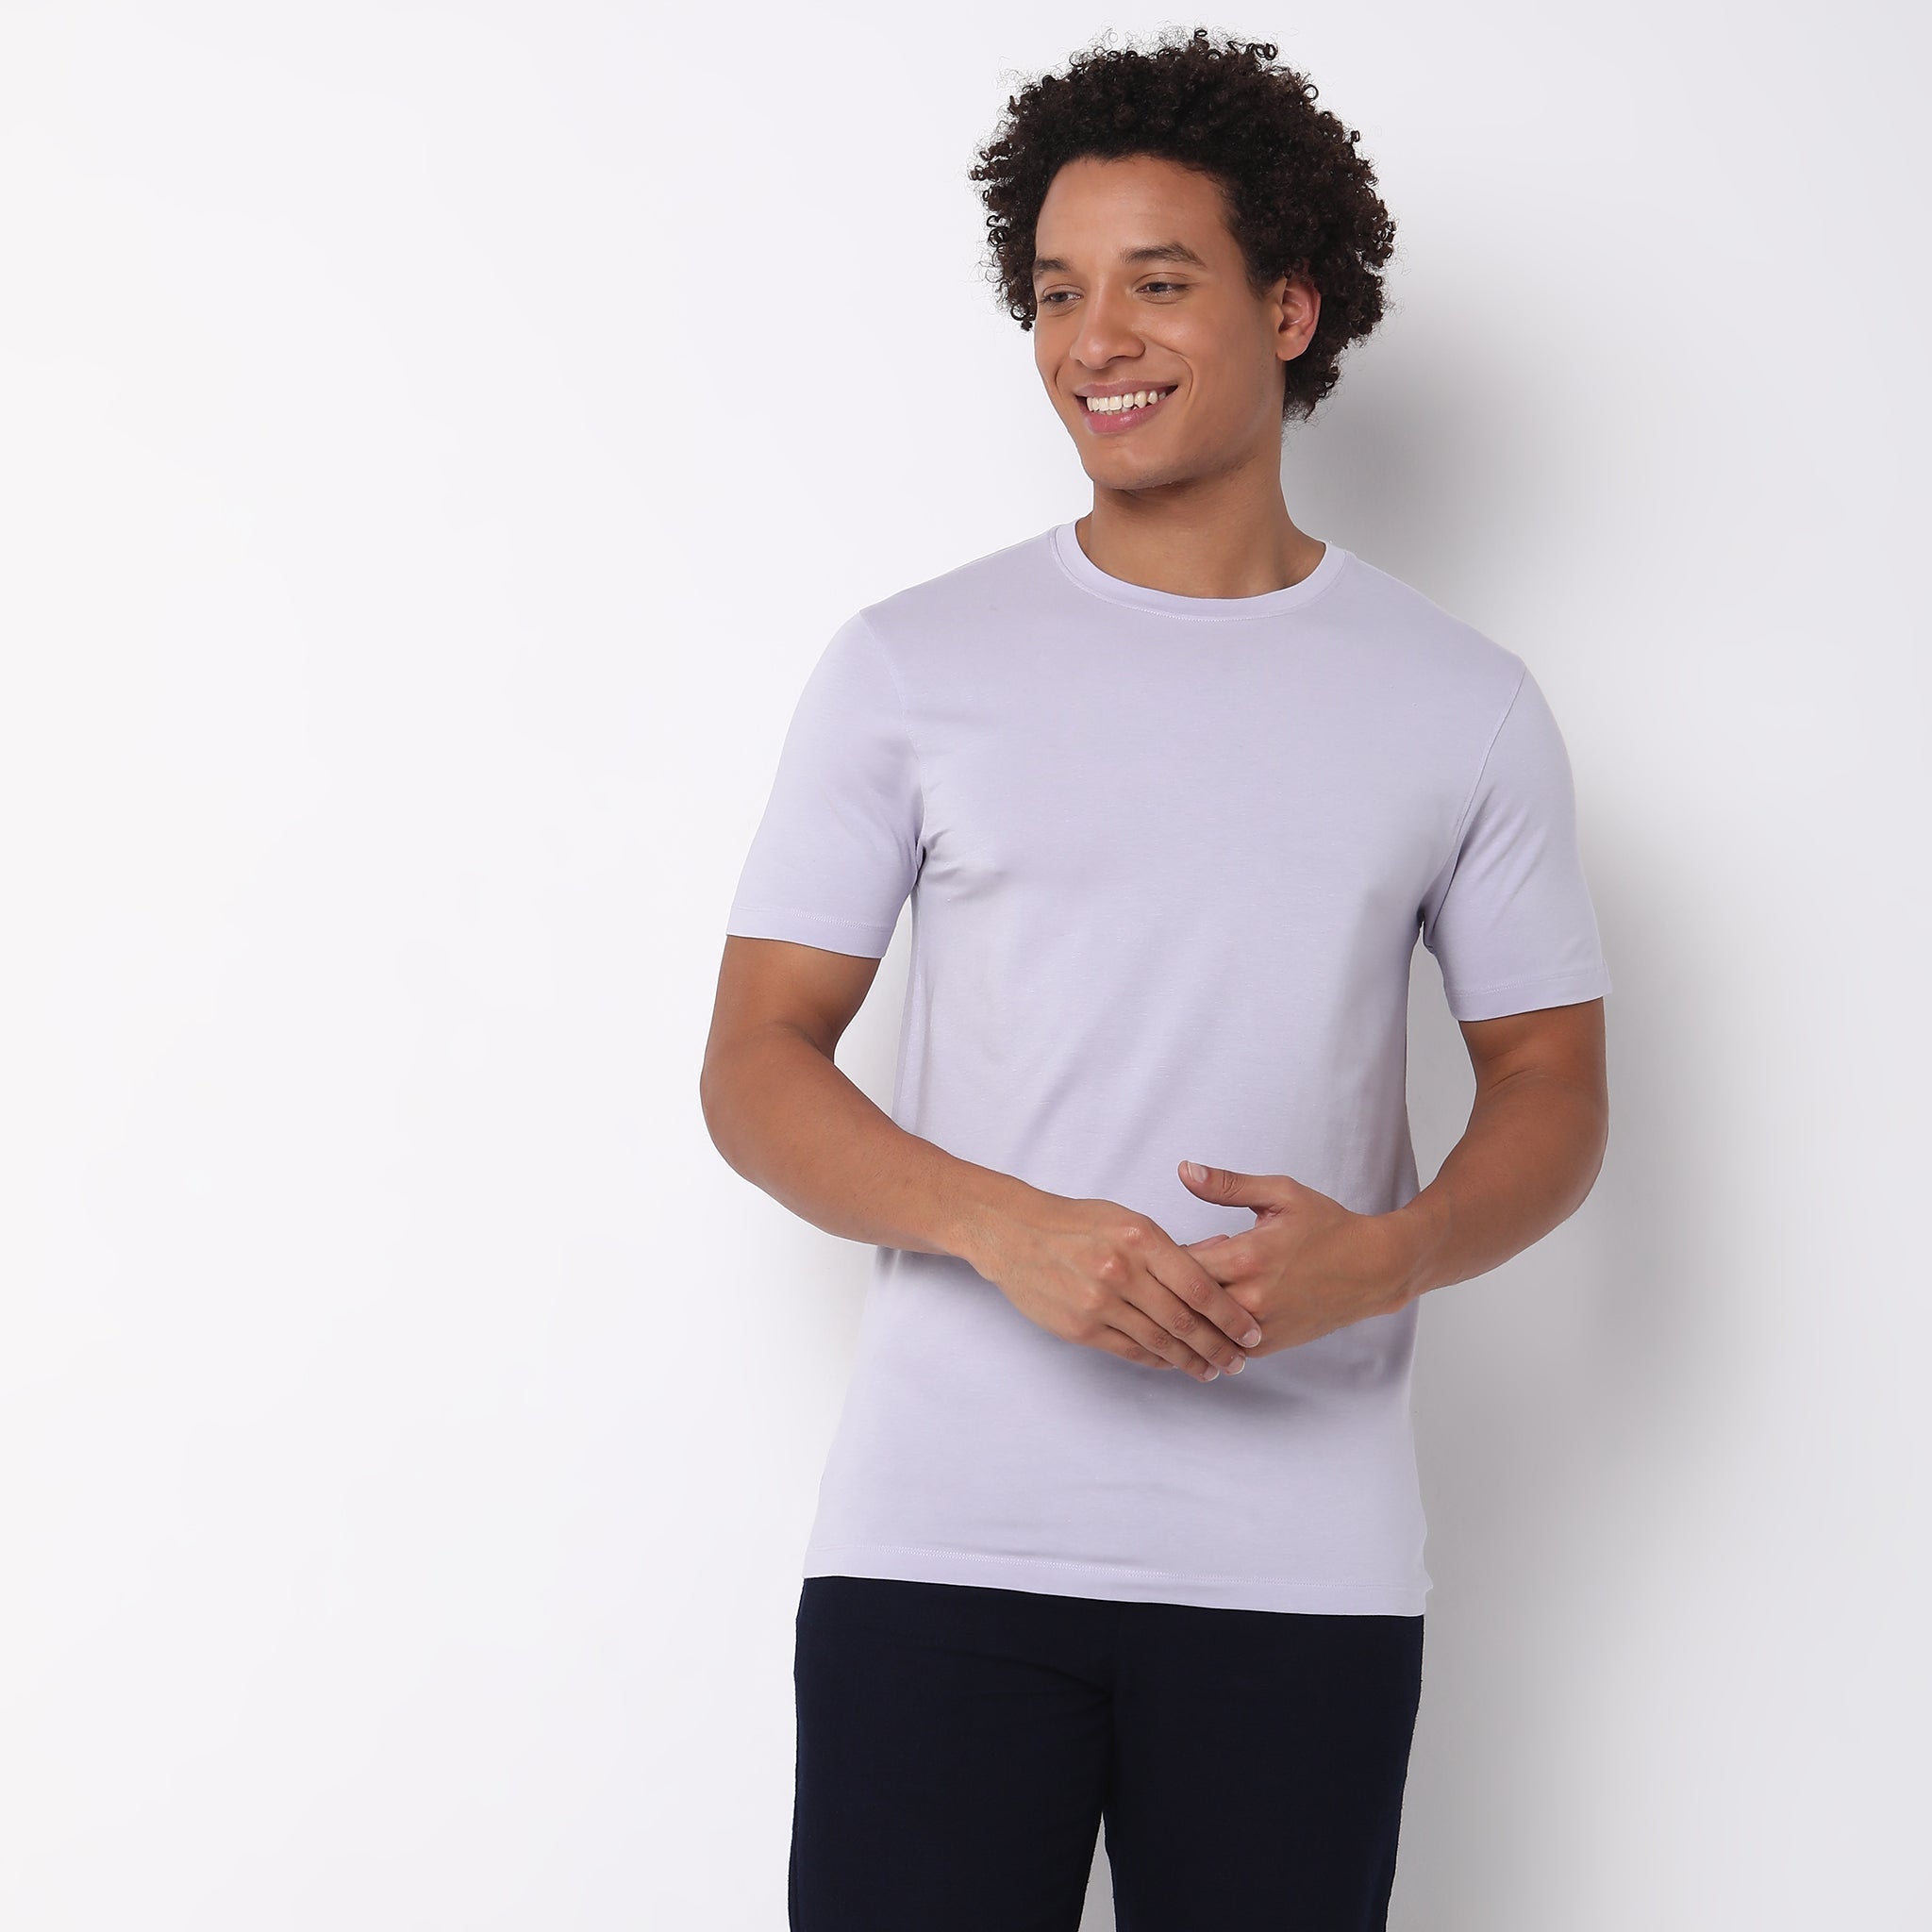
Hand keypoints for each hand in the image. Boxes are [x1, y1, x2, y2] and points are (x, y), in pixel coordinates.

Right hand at [965, 1189, 1265, 1381]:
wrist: (1016, 1235)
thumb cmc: (1078, 1224)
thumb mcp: (1128, 1220)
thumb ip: (1174, 1245)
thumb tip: (1225, 1252)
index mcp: (1139, 1238)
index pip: (1197, 1285)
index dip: (1229, 1315)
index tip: (1251, 1332)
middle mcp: (1121, 1271)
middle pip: (1183, 1321)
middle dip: (1219, 1346)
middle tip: (1240, 1361)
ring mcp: (1098, 1302)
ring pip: (1159, 1341)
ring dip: (1191, 1361)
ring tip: (1213, 1370)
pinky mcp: (1080, 1327)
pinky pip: (1130, 1350)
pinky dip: (1157, 1360)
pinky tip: (1174, 1364)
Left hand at [1176, 1160, 1419, 1356]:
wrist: (1373, 1268)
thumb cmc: (1328, 1227)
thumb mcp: (1280, 1194)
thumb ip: (1227, 1184)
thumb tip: (1183, 1170)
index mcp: (1246, 1258)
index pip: (1178, 1264)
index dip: (1165, 1254)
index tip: (1166, 1244)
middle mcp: (1249, 1299)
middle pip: (1182, 1300)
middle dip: (1170, 1284)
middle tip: (1170, 1268)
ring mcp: (1259, 1328)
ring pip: (1199, 1329)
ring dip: (1187, 1310)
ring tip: (1189, 1288)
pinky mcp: (1267, 1346)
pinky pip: (1220, 1346)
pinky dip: (1207, 1330)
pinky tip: (1210, 1309)